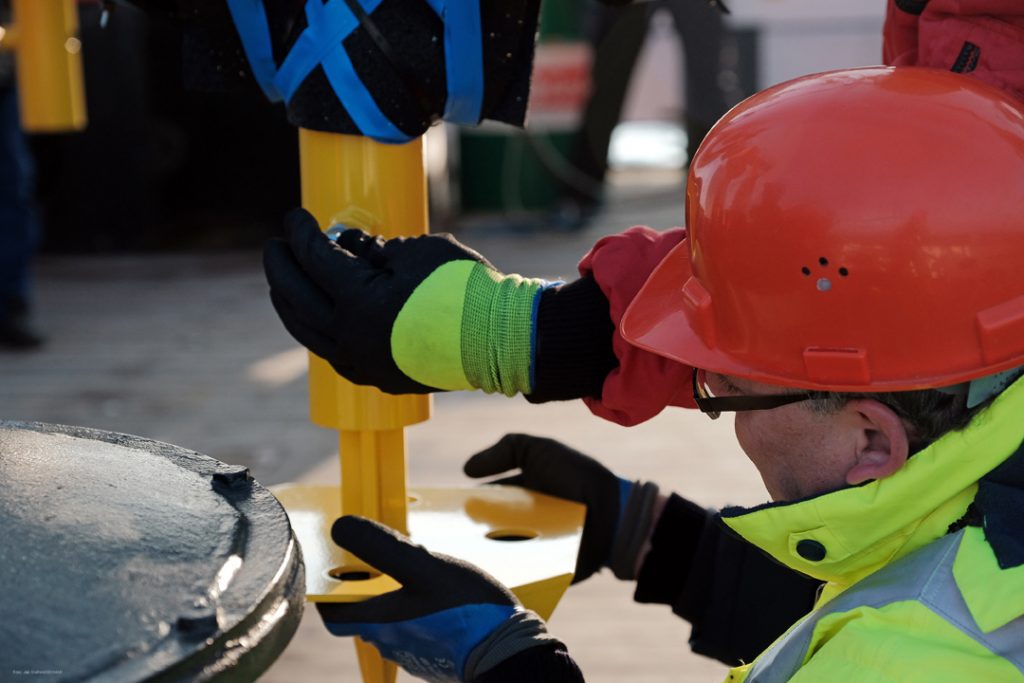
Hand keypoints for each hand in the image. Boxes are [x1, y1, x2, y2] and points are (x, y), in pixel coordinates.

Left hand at [264, 208, 546, 395]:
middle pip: (298, 297)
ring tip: (282, 283)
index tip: (295, 216)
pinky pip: (331, 351)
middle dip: (282, 268)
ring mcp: (361, 362)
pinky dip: (315, 330)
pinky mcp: (376, 377)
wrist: (499, 340)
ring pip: (308, 331)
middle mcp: (350, 337)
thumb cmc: (464, 290)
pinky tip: (315, 318)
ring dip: (290, 304)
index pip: (315, 260)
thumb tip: (347, 245)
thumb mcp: (418, 252)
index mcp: (358, 301)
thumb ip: (374, 249)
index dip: (301, 233)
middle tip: (276, 246)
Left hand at [317, 516, 553, 682]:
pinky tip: (439, 597)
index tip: (333, 568)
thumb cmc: (467, 611)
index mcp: (380, 622)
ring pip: (391, 622)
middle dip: (366, 590)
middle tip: (379, 562)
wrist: (508, 653)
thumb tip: (340, 528)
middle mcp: (391, 643)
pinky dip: (418, 611)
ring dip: (395, 599)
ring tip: (414, 573)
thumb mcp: (426, 567)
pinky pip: (417, 630)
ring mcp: (414, 652)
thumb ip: (383, 547)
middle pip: (363, 616)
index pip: (334, 615)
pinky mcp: (437, 656)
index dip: (328, 592)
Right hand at [464, 434, 658, 582]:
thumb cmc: (576, 475)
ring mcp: (531, 547)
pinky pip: (518, 574)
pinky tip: (486, 573)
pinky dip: (503, 572)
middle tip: (447, 538)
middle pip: (485, 531)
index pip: (483, 504)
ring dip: (481, 555)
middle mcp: (521, 522)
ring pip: (497, 554)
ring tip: (461, 557)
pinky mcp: (541, 570)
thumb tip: (466, 470)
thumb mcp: (538, 450)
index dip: (463, 506)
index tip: (442, 512)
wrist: (611, 509)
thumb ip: (505, 450)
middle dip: (467, 534)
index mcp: (518, 497)